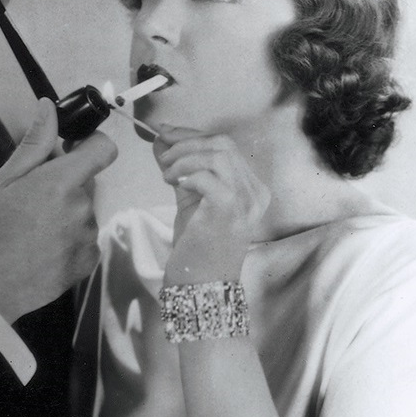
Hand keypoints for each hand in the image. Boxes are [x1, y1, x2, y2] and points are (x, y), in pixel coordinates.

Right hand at [0, 99, 117, 323]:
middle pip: (86, 184)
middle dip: (64, 187)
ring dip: (66, 216)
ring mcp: (88, 237)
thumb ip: (35, 143)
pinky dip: (69, 241)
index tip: (72, 150)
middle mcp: (83, 208)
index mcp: (62, 182)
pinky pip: (84, 240)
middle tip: (31, 202)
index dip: (92, 145)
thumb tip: (50, 107)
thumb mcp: (4, 180)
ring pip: (83, 213)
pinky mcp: (88, 262)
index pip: (104, 149)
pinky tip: (43, 250)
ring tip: (33, 231)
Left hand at [153, 129, 270, 283]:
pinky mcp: (229, 209)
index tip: (165, 133)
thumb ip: (179, 167)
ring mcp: (246, 201)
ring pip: (217, 155)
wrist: (200, 283)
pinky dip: (188, 174)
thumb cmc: (197, 246)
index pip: (225, 146)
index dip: (192, 135)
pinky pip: (208, 176)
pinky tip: (175, 185)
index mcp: (250, 188)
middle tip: (163, 156)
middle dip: (187, 142)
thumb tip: (161, 138)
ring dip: (185, 157)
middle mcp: (254, 192)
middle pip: (223, 144)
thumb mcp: (188, 197)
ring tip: (167, 175)